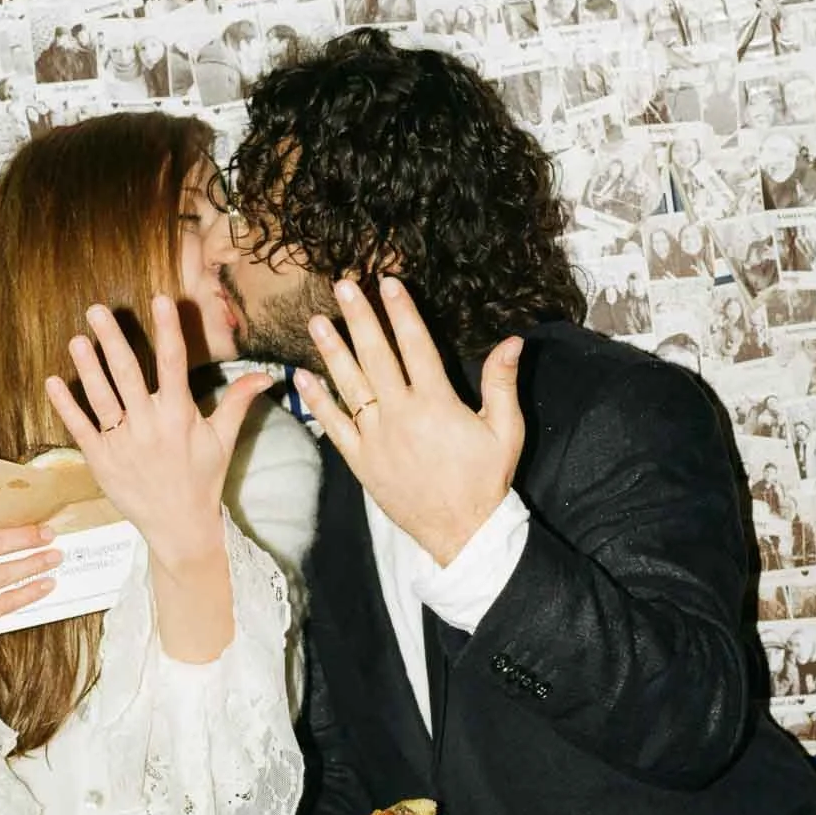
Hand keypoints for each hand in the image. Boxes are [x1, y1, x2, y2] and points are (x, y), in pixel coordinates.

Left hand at [46, 294, 271, 569]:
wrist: (179, 527)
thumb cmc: (202, 479)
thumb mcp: (223, 440)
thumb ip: (238, 402)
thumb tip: (266, 375)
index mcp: (179, 416)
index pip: (174, 364)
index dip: (167, 330)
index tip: (160, 300)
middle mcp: (149, 426)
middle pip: (129, 374)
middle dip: (113, 339)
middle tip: (96, 309)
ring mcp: (122, 443)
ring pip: (101, 398)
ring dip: (88, 367)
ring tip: (77, 339)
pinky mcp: (101, 460)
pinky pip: (80, 428)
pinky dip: (66, 405)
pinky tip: (53, 381)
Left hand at [293, 277, 524, 566]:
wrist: (461, 531)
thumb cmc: (486, 480)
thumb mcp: (505, 430)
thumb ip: (502, 383)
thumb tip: (512, 341)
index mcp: (437, 403)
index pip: (416, 345)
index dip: (401, 311)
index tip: (387, 283)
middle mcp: (401, 415)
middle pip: (376, 356)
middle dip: (360, 318)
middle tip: (343, 286)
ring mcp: (377, 438)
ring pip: (350, 385)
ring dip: (332, 350)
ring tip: (317, 320)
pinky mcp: (361, 461)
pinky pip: (334, 426)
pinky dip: (318, 401)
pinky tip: (303, 376)